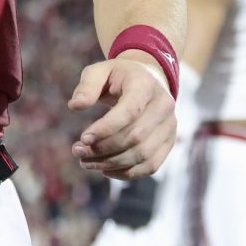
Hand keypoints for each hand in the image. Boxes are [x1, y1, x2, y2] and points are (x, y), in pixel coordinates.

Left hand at [70, 54, 176, 179]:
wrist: (146, 80)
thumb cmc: (117, 77)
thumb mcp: (99, 72)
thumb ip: (87, 86)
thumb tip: (75, 106)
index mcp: (146, 84)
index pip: (130, 111)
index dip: (106, 128)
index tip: (83, 139)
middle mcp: (164, 106)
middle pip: (135, 136)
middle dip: (103, 148)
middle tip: (77, 151)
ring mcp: (170, 126)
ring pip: (142, 154)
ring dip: (111, 163)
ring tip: (86, 161)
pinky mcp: (169, 142)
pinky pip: (150, 165)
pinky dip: (126, 172)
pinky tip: (104, 169)